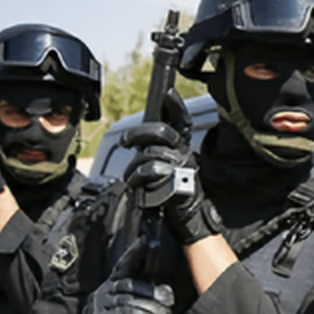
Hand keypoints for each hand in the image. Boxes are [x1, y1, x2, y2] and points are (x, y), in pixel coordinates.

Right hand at [72, 239, 174, 313]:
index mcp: (114, 286)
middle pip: (129, 283)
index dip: (137, 253)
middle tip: (169, 302)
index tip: (149, 240)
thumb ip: (149, 301)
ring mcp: (97, 308)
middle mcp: (103, 293)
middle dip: (152, 292)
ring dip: (149, 308)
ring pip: (126, 301)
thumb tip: (165, 293)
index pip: (125, 265)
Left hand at [122, 89, 220, 244]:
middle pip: (161, 132)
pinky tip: (139, 189)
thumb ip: (158, 153)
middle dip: (138, 134)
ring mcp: (182, 169)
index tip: (167, 92)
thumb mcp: (168, 169)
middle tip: (125, 140)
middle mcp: (185, 155)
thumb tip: (136, 141)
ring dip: (134, 168)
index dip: (176, 106)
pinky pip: (151, 173)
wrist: (188, 221)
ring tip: (132, 179)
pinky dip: (139, 181)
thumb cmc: (173, 194)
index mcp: (183, 149)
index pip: (182, 122)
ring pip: (150, 155)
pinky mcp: (176, 184)